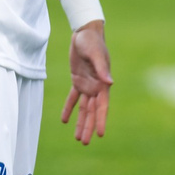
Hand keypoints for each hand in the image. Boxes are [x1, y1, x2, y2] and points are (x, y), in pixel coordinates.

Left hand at [59, 21, 111, 144]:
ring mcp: (87, 85)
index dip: (101, 120)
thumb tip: (109, 83)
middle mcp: (96, 87)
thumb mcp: (95, 54)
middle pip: (92, 112)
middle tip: (85, 142)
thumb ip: (102, 68)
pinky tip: (64, 121)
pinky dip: (69, 109)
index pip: (102, 107)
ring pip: (83, 108)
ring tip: (78, 138)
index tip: (100, 134)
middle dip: (89, 127)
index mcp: (103, 84)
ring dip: (81, 122)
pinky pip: (73, 98)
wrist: (84, 32)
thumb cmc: (92, 42)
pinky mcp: (77, 80)